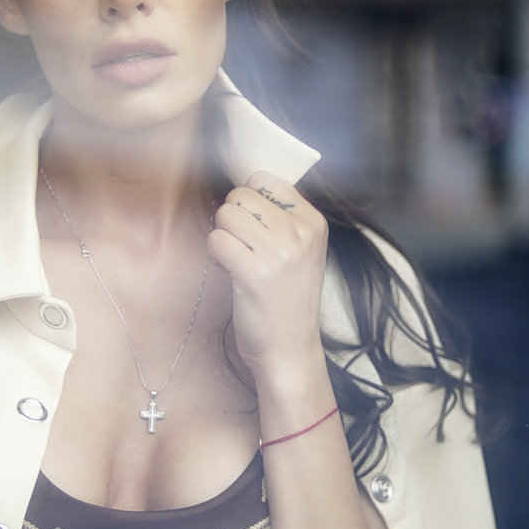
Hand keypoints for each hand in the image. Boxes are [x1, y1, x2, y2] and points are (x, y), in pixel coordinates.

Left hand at [207, 171, 327, 384]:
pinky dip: (215, 255)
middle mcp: (299, 232)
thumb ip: (280, 218)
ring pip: (225, 215)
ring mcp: (279, 251)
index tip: (252, 227)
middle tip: (242, 247)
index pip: (264, 180)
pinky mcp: (254, 271)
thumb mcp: (300, 252)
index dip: (247, 201)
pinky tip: (230, 273)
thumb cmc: (287, 300)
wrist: (290, 349)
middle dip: (231, 219)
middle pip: (239, 195)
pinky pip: (216, 240)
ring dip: (222, 237)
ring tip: (237, 260)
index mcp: (313, 222)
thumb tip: (240, 189)